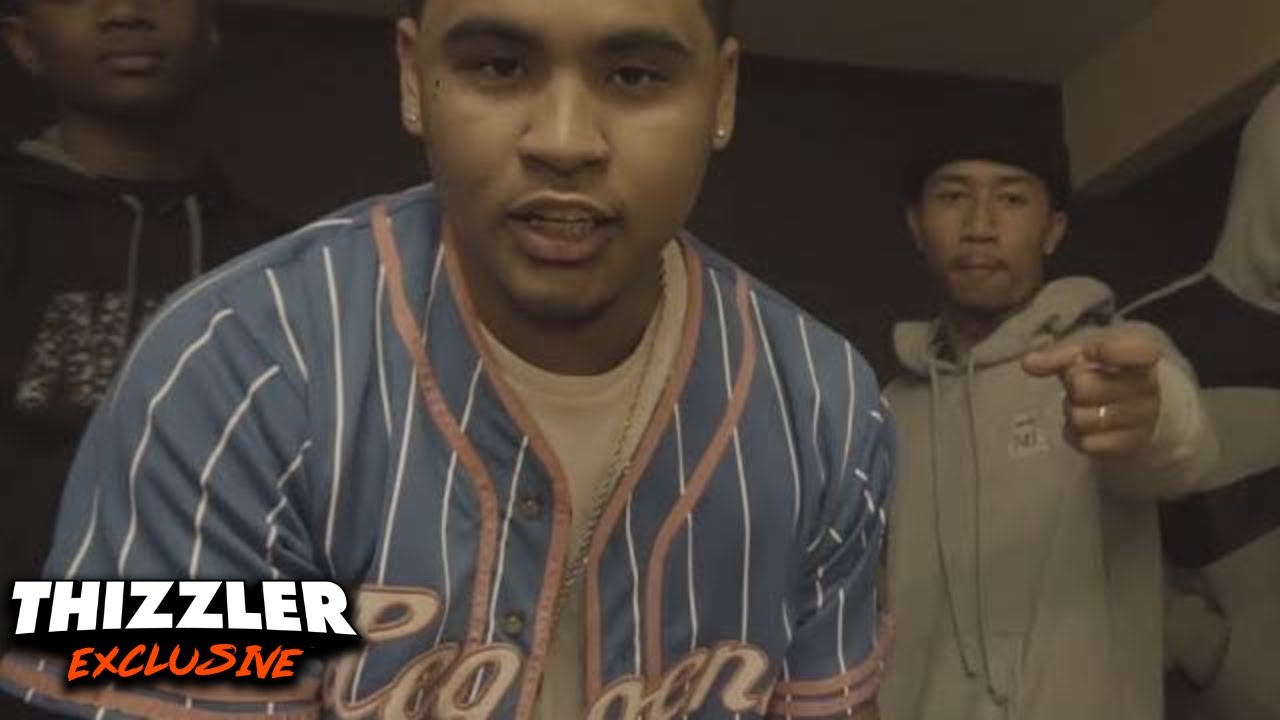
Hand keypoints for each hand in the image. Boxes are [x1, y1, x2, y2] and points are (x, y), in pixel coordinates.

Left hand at [1022, 327, 1162, 456]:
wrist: (1134, 401)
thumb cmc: (1105, 370)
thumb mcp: (1084, 353)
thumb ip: (1057, 356)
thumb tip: (1028, 363)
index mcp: (1143, 355)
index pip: (1136, 352)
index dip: (1108, 352)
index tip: (1089, 352)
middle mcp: (1150, 388)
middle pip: (1086, 387)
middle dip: (1073, 384)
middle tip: (1080, 381)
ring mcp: (1143, 419)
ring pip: (1082, 418)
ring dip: (1072, 410)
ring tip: (1084, 403)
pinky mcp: (1130, 445)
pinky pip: (1086, 443)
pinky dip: (1076, 434)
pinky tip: (1084, 424)